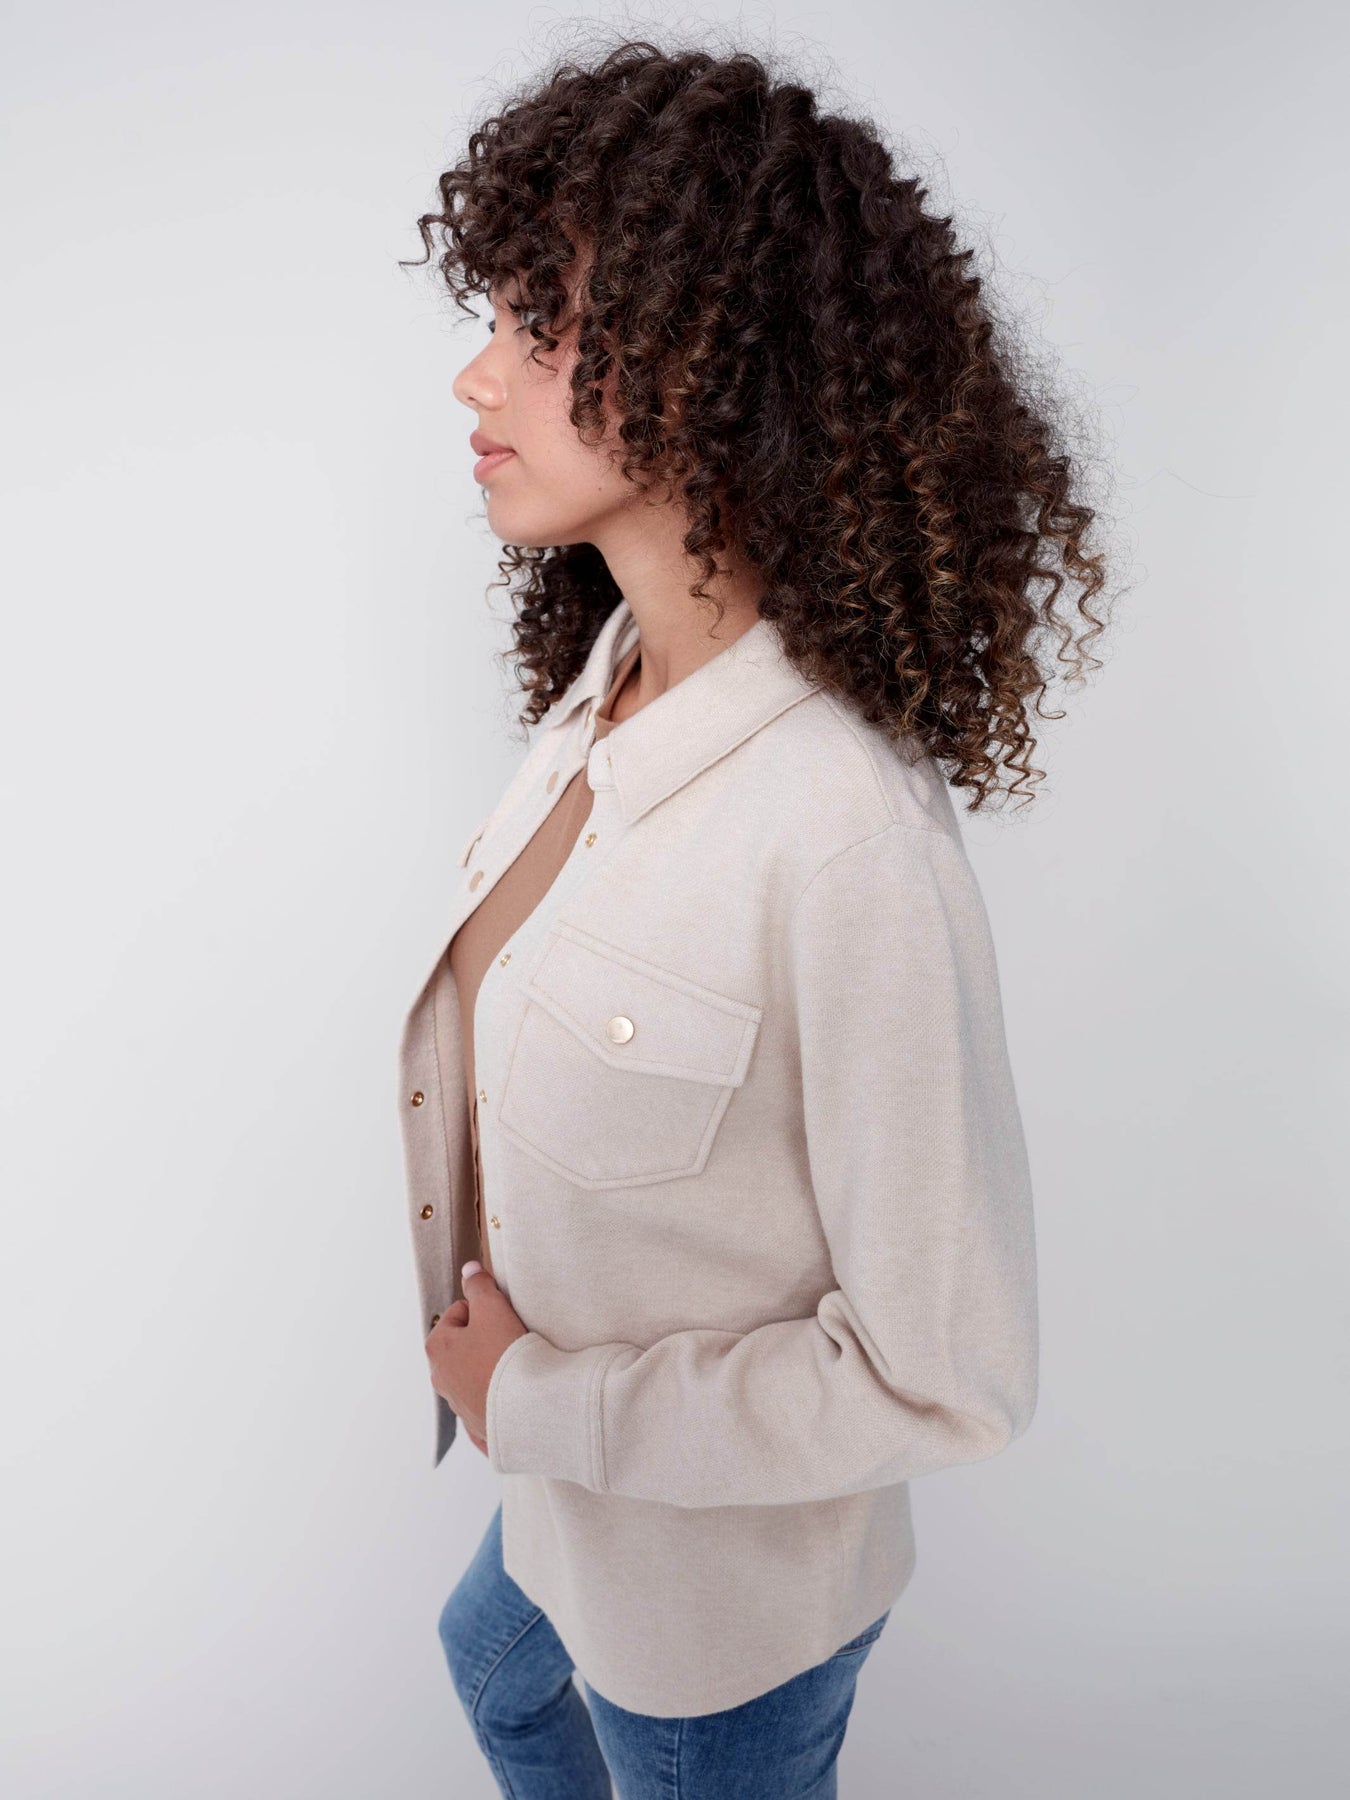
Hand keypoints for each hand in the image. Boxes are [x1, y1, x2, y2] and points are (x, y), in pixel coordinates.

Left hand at [425, 1262, 529, 1457]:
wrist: (525, 1407)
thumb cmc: (504, 1356)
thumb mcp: (492, 1308)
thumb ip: (478, 1286)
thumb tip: (469, 1270)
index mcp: (437, 1347)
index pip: (460, 1313)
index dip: (485, 1311)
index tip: (502, 1320)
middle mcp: (441, 1378)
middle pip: (466, 1345)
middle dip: (486, 1340)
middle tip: (510, 1340)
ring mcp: (458, 1404)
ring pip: (476, 1374)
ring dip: (492, 1369)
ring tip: (516, 1367)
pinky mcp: (478, 1425)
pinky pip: (487, 1406)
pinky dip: (498, 1400)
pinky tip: (513, 1397)